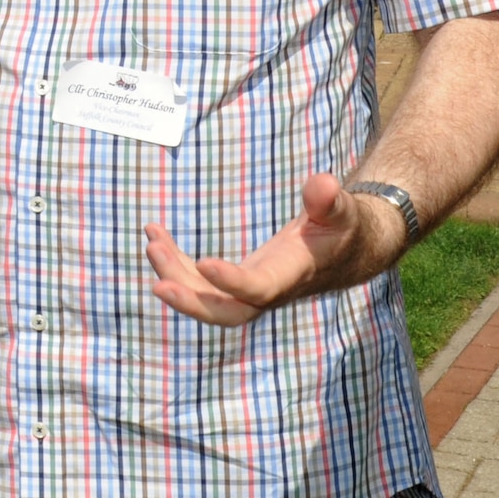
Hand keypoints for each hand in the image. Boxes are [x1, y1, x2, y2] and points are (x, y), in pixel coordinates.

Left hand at [144, 173, 404, 325]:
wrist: (347, 249)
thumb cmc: (344, 226)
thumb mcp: (343, 210)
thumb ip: (330, 201)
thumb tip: (323, 184)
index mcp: (293, 275)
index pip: (260, 290)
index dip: (232, 282)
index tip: (204, 262)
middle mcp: (269, 291)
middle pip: (227, 313)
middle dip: (191, 301)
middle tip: (157, 283)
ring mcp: (250, 289)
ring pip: (206, 298)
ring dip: (174, 274)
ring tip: (151, 240)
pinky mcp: (237, 280)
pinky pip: (200, 281)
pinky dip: (174, 261)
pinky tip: (153, 233)